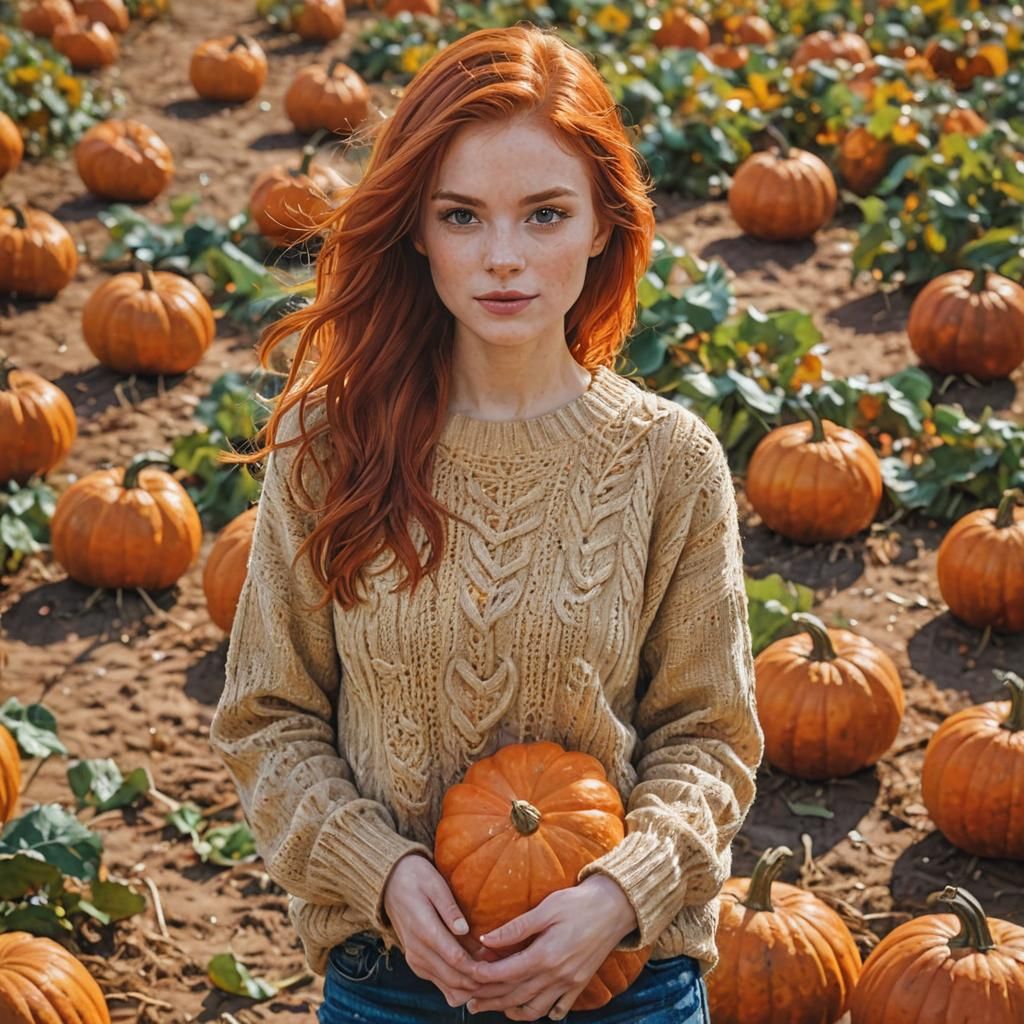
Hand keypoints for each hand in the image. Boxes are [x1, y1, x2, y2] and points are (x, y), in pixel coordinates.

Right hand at [382, 853, 498, 1008]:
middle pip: (454, 978)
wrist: (390, 883)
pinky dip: (460, 984)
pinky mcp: (417, 963)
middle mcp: (418, 950)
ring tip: (495, 973)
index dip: (479, 967)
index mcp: (424, 929)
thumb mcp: (434, 883)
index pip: (455, 959)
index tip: (499, 964)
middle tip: (504, 972)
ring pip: (448, 986)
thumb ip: (449, 908)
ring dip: (471, 985)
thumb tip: (464, 929)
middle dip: (480, 980)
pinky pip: (441, 983)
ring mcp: (416, 959)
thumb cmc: (416, 877)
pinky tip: (478, 973)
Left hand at [464, 874, 638, 1020]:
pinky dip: (541, 1013)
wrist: (616, 908)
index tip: (467, 976)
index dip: (483, 977)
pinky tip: (529, 1009)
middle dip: (490, 1000)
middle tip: (470, 1002)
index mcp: (545, 955)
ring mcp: (569, 983)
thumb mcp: (546, 909)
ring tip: (494, 1008)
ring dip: (511, 1011)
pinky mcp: (580, 984)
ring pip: (534, 1008)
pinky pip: (558, 1009)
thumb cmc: (578, 903)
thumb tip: (486, 940)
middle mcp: (556, 975)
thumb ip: (515, 928)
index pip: (506, 973)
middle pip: (515, 995)